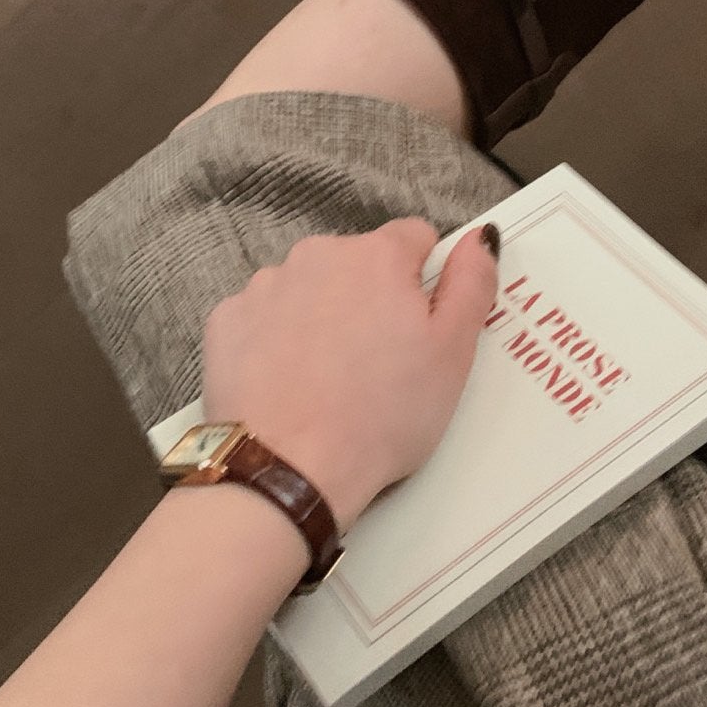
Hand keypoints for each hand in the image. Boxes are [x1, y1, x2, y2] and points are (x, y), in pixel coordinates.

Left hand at [201, 219, 499, 527]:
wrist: (288, 469)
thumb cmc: (380, 417)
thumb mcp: (452, 354)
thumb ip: (472, 283)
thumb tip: (480, 237)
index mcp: (377, 257)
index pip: (415, 238)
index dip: (424, 281)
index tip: (421, 327)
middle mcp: (317, 256)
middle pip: (359, 263)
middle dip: (372, 300)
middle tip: (380, 364)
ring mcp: (266, 286)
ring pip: (309, 288)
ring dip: (323, 317)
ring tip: (332, 380)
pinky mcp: (226, 321)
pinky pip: (264, 317)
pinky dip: (277, 341)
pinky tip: (291, 383)